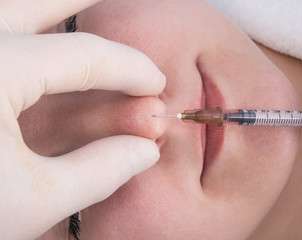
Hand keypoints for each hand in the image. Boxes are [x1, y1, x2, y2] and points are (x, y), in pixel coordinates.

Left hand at [0, 1, 164, 238]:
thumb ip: (100, 171)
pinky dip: (21, 36)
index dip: (132, 68)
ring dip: (48, 11)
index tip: (157, 82)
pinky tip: (37, 48)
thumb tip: (147, 150)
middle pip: (35, 1)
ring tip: (78, 8)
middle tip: (107, 1)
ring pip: (10, 12)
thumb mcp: (30, 204)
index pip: (87, 56)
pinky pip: (0, 43)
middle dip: (79, 1)